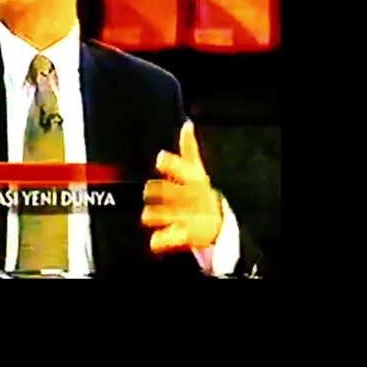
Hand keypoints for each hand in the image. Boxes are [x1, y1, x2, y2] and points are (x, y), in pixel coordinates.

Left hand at [141, 120, 223, 252]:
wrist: (218, 222)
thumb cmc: (201, 191)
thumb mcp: (197, 169)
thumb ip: (189, 148)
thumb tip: (187, 124)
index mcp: (194, 180)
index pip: (184, 169)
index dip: (173, 164)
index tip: (161, 158)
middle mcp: (190, 198)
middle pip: (171, 193)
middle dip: (158, 191)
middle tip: (148, 190)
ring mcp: (187, 217)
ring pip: (168, 215)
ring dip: (157, 215)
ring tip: (148, 215)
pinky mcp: (184, 235)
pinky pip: (171, 238)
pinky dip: (161, 241)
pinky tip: (154, 241)